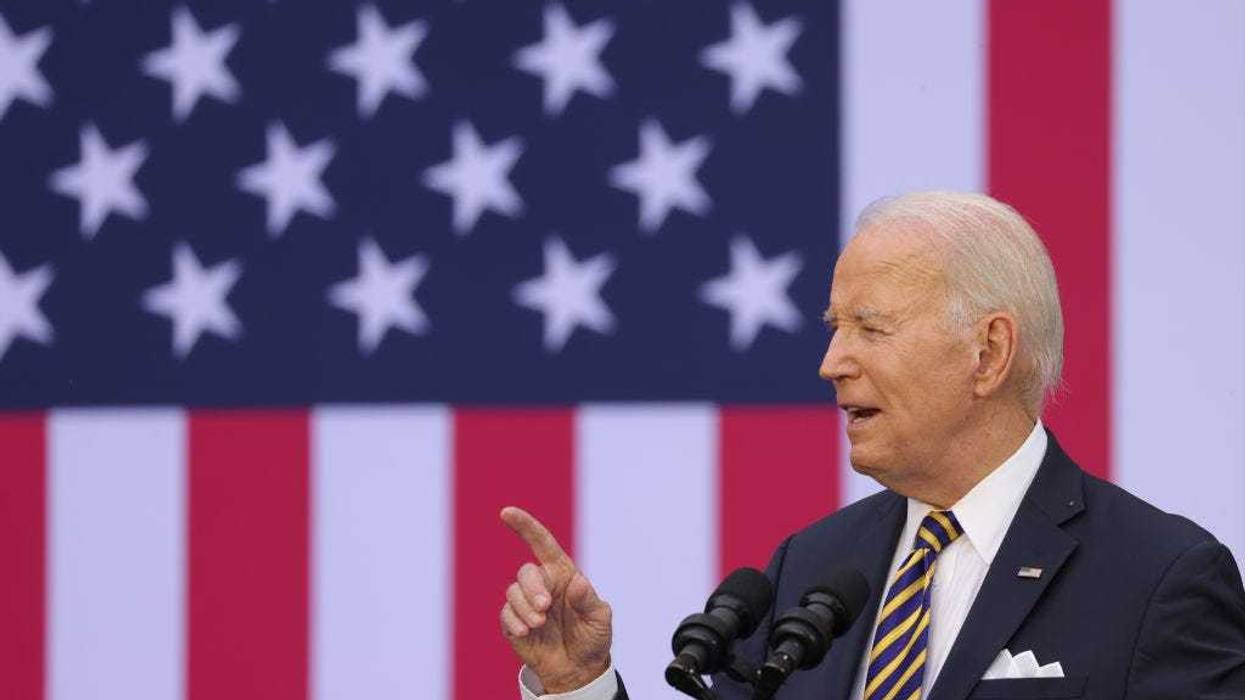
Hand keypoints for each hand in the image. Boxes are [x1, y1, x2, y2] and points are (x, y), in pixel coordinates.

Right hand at [499, 506, 612, 693]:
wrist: (579, 669)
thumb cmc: (592, 637)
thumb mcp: (600, 619)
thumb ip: (589, 600)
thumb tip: (577, 583)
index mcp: (562, 574)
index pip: (541, 543)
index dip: (525, 526)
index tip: (507, 512)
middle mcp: (542, 584)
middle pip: (526, 572)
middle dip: (532, 588)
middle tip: (545, 608)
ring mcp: (526, 604)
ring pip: (512, 592)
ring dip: (524, 608)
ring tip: (539, 625)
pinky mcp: (513, 623)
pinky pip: (505, 614)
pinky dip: (514, 622)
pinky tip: (526, 633)